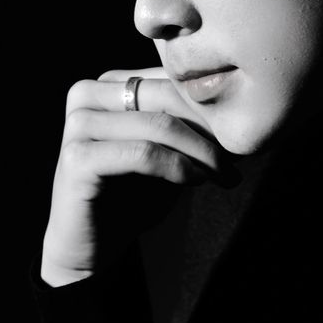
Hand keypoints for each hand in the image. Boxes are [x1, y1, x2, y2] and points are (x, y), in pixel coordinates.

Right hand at [41, 67, 222, 285]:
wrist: (94, 244)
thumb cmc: (136, 193)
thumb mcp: (172, 151)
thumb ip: (194, 125)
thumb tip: (246, 109)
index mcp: (110, 83)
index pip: (172, 78)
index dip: (211, 106)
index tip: (242, 135)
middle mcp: (88, 93)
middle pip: (167, 96)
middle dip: (210, 127)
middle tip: (237, 157)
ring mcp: (79, 123)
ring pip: (160, 124)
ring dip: (201, 151)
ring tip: (223, 173)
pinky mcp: (77, 157)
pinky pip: (144, 153)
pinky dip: (178, 167)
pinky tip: (195, 180)